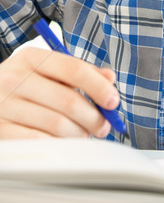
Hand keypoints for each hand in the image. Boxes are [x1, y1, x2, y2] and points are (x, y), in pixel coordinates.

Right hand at [0, 47, 119, 138]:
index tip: (113, 101)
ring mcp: (3, 106)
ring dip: (79, 134)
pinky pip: (39, 141)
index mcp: (30, 57)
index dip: (98, 86)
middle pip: (68, 100)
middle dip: (93, 117)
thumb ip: (78, 71)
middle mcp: (14, 79)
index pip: (74, 70)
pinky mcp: (0, 131)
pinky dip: (59, 145)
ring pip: (57, 125)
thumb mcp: (45, 69)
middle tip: (104, 126)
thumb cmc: (22, 85)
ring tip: (84, 135)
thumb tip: (109, 78)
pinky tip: (64, 143)